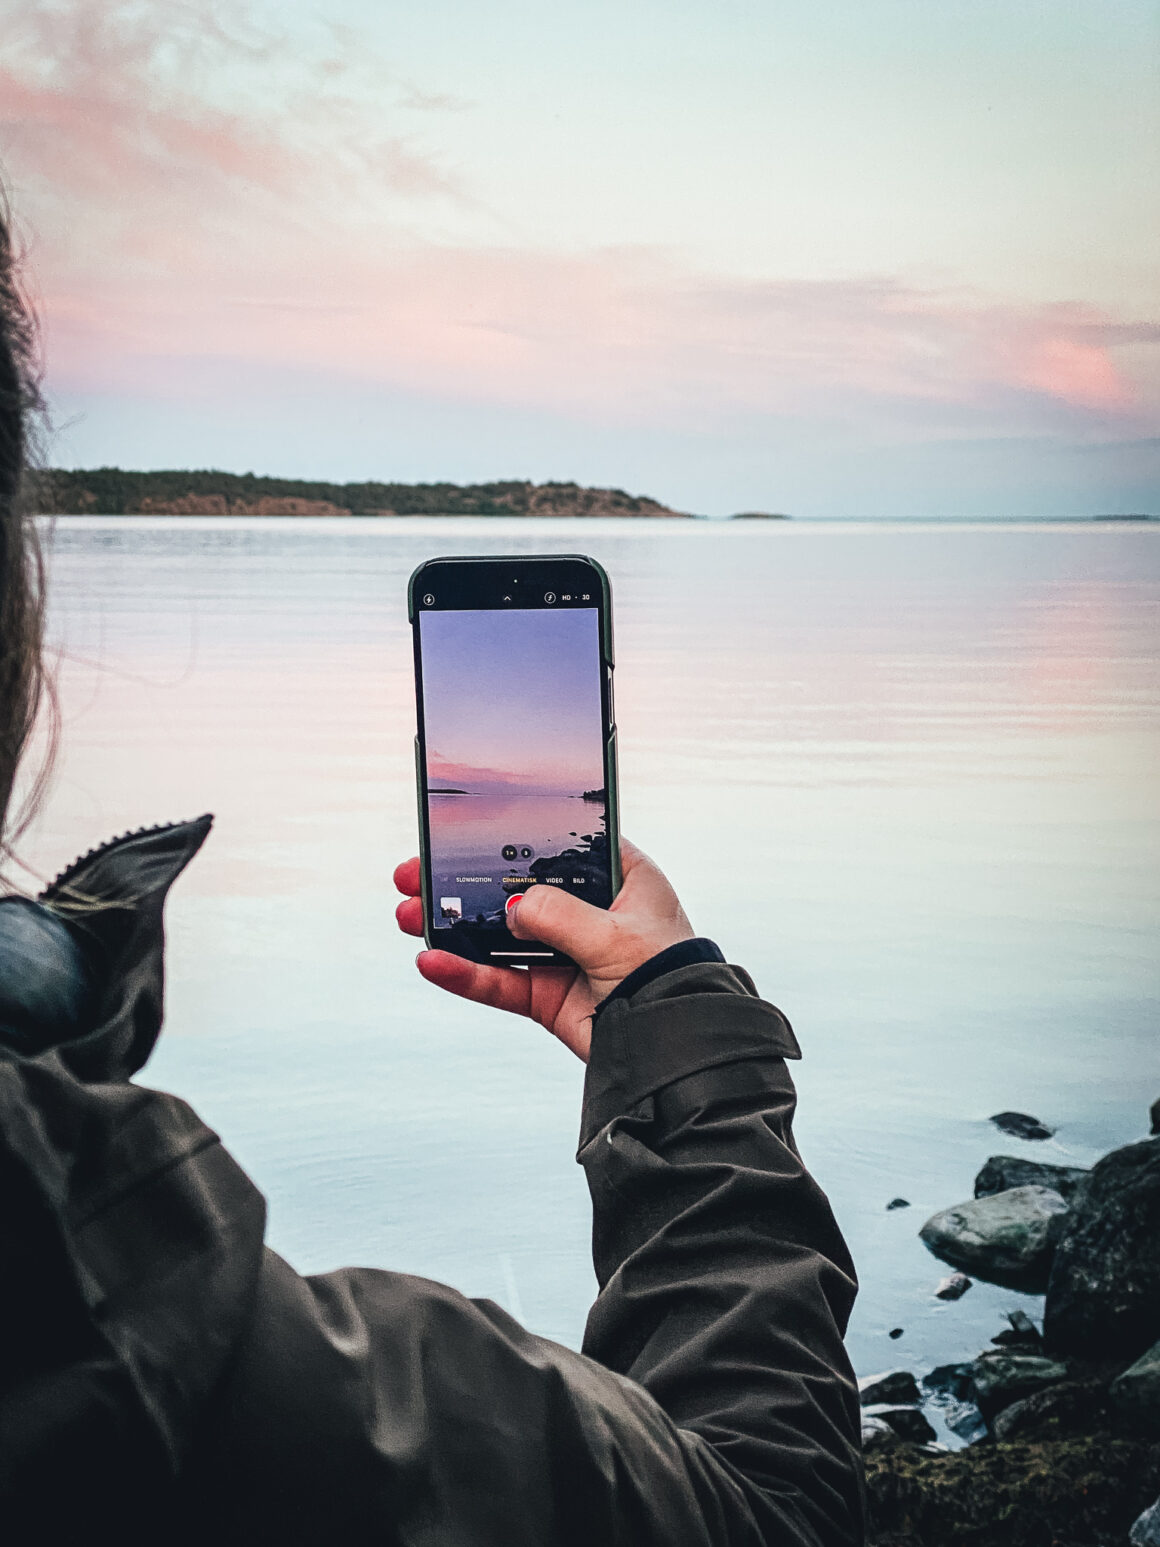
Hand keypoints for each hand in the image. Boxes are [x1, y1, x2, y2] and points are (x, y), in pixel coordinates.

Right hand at [393, 839, 693, 1061]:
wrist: (676, 1052)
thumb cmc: (669, 979)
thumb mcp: (615, 935)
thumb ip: (558, 915)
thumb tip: (511, 909)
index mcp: (619, 879)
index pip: (559, 845)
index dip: (514, 835)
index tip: (466, 828)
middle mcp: (590, 913)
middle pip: (515, 889)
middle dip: (463, 881)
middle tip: (415, 872)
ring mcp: (566, 955)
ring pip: (498, 935)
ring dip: (453, 925)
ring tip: (409, 913)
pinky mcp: (549, 997)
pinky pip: (499, 982)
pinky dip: (465, 974)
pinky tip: (432, 961)